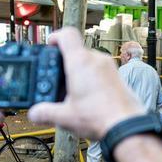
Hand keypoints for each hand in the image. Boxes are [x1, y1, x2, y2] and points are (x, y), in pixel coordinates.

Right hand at [28, 28, 142, 139]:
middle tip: (57, 80)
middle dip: (65, 64)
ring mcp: (109, 67)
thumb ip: (45, 113)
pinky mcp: (118, 77)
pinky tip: (87, 97)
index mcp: (80, 62)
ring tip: (72, 92)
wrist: (127, 126)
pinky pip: (100, 70)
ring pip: (89, 61)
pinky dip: (91, 78)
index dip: (55, 37)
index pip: (66, 35)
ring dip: (79, 72)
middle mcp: (96, 60)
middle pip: (76, 51)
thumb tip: (34, 113)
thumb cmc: (100, 117)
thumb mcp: (65, 117)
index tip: (49, 45)